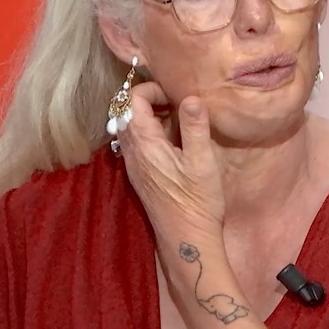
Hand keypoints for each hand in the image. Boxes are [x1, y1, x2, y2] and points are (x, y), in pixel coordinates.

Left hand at [117, 82, 225, 237]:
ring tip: (177, 120)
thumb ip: (194, 126)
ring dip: (148, 116)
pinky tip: (173, 141)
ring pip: (129, 128)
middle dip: (149, 100)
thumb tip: (190, 96)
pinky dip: (149, 132)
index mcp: (145, 144)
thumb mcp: (202, 161)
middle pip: (126, 111)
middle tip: (176, 104)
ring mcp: (133, 165)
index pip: (132, 100)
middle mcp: (132, 153)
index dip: (152, 89)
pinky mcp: (139, 175)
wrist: (186, 239)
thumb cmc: (198, 201)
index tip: (175, 95)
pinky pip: (135, 143)